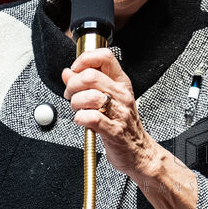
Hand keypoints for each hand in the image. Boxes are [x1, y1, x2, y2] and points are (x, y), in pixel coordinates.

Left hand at [62, 47, 158, 179]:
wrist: (139, 152)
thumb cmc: (123, 125)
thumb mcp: (108, 99)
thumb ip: (85, 84)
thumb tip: (67, 73)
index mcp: (121, 83)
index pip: (105, 57)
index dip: (85, 59)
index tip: (75, 69)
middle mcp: (122, 95)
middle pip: (91, 76)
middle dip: (73, 85)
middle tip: (71, 94)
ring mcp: (119, 112)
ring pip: (89, 96)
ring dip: (75, 102)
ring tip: (77, 109)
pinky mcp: (114, 130)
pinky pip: (91, 118)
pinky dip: (80, 118)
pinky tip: (82, 120)